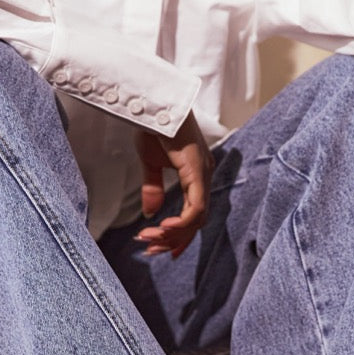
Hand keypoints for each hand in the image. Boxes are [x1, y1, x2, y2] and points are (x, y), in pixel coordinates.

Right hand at [136, 111, 212, 257]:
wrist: (153, 104)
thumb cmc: (153, 126)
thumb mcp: (150, 163)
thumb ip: (153, 188)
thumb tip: (151, 214)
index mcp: (196, 174)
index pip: (194, 213)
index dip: (181, 235)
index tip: (164, 251)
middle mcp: (204, 176)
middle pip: (196, 221)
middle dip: (173, 240)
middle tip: (151, 251)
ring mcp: (203, 174)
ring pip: (195, 219)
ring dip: (172, 234)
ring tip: (149, 240)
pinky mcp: (197, 172)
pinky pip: (194, 208)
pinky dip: (180, 223)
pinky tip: (162, 229)